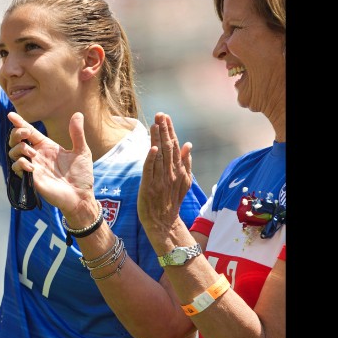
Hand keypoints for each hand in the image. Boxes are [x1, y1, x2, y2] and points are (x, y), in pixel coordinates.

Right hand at [6, 111, 100, 222]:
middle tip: (26, 134)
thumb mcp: (82, 151)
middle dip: (17, 133)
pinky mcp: (31, 178)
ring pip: (14, 152)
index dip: (20, 123)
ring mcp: (33, 166)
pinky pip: (17, 167)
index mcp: (47, 146)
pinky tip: (31, 166)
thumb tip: (78, 114)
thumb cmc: (82, 175)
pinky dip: (20, 163)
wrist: (81, 196)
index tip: (11, 115)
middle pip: (18, 140)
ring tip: (32, 153)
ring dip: (20, 148)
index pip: (30, 132)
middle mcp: (38, 155)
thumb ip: (77, 134)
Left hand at [138, 112, 193, 231]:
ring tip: (155, 124)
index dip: (170, 130)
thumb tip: (188, 144)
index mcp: (178, 170)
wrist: (164, 222)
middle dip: (164, 130)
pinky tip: (152, 148)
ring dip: (157, 139)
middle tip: (160, 114)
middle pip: (167, 147)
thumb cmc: (171, 201)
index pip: (174, 146)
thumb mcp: (184, 182)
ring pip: (159, 155)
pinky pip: (150, 170)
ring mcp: (160, 179)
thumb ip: (186, 163)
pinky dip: (151, 159)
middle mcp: (170, 172)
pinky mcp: (149, 186)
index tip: (166, 117)